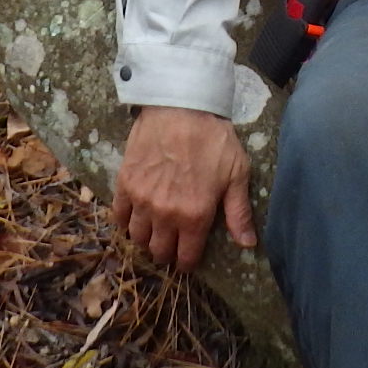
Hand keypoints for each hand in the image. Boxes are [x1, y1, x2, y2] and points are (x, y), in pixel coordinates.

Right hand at [113, 105, 256, 270]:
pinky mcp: (124, 184)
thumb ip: (239, 212)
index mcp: (194, 216)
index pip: (186, 257)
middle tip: (172, 243)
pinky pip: (119, 216)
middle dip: (166, 252)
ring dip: (146, 238)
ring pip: (137, 237)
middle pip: (158, 251)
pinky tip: (135, 215)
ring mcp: (141, 200)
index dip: (188, 262)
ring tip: (154, 230)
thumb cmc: (213, 138)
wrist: (180, 106)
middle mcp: (165, 215)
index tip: (188, 257)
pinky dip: (126, 221)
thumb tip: (248, 244)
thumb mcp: (237, 173)